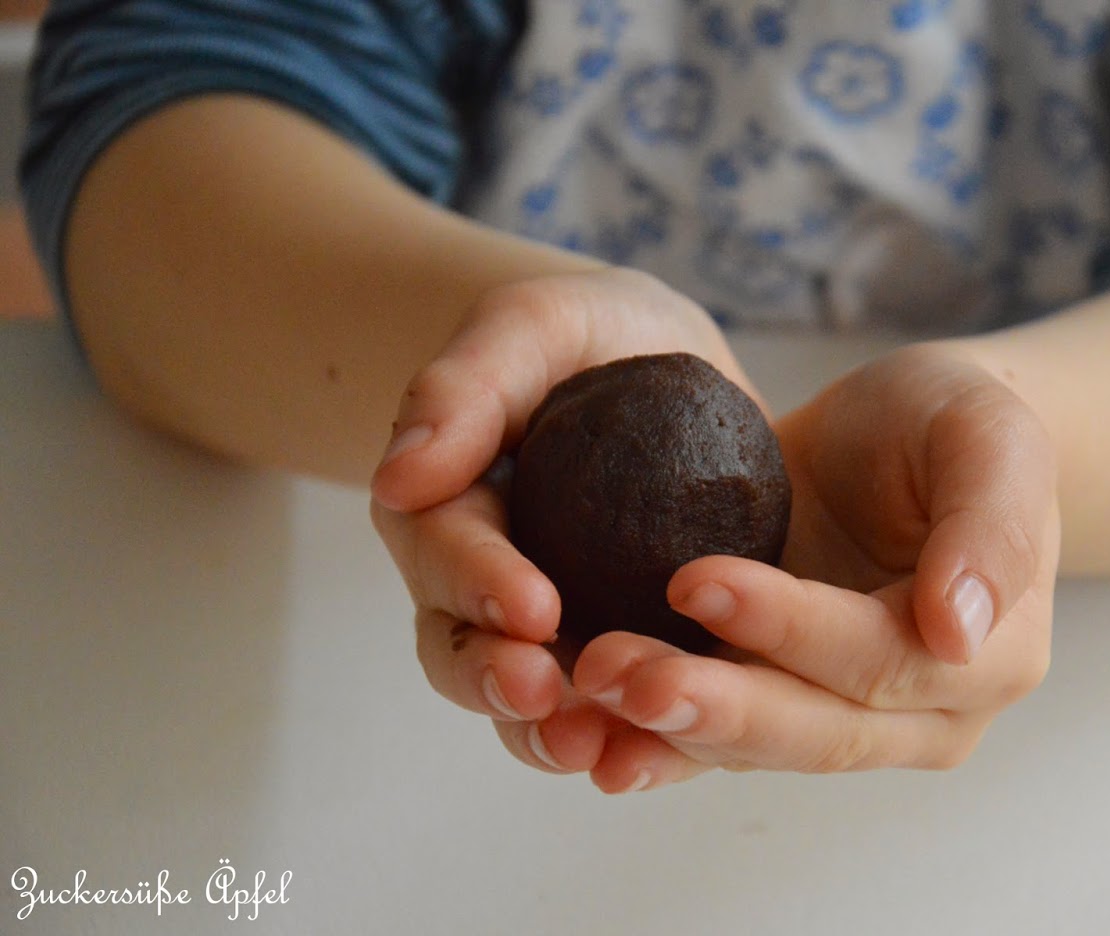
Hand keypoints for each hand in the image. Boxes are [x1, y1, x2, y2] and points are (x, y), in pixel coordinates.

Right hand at [369, 269, 760, 780]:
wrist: (650, 358)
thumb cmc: (579, 334)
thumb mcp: (530, 325)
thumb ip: (463, 386)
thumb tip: (395, 474)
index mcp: (446, 509)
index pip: (448, 554)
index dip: (481, 585)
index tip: (531, 608)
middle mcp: (485, 585)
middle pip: (469, 651)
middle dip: (500, 682)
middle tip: (546, 698)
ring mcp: (555, 626)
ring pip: (534, 701)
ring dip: (556, 734)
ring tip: (599, 755)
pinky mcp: (626, 644)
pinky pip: (621, 707)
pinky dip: (635, 740)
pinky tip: (664, 756)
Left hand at [568, 343, 1060, 790]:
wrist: (895, 438)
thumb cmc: (947, 424)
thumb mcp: (990, 435)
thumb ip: (992, 523)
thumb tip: (957, 630)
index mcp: (987, 657)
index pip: (879, 659)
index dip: (790, 631)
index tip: (697, 582)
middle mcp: (920, 714)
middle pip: (813, 730)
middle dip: (713, 707)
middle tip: (617, 671)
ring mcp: (844, 721)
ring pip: (755, 747)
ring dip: (667, 728)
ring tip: (586, 685)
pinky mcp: (773, 707)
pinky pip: (711, 742)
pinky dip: (650, 742)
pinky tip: (586, 732)